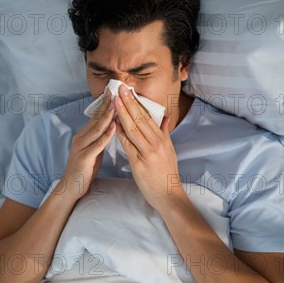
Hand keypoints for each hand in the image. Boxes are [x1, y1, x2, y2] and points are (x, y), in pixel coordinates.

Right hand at [63, 90, 115, 200]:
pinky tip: (114, 128)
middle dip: (106, 105)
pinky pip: (97, 145)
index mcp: (84, 135)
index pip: (96, 116)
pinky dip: (106, 136)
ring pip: (96, 129)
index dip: (105, 104)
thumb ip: (100, 139)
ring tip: (117, 105)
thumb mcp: (93, 151)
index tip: (114, 92)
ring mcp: (81, 147)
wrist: (71, 187)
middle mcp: (81, 138)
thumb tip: (112, 128)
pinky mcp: (84, 158)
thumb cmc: (84, 169)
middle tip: (116, 91)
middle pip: (96, 119)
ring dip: (107, 117)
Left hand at [114, 84, 184, 209]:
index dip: (137, 103)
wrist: (169, 195)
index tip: (128, 91)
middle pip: (140, 119)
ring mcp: (149, 153)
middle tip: (120, 87)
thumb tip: (164, 117)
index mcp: (163, 139)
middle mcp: (157, 143)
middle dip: (128, 102)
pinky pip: (128, 145)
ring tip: (114, 100)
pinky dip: (120, 133)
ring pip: (134, 129)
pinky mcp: (140, 163)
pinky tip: (113, 124)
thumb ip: (164, 133)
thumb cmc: (167, 174)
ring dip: (123, 113)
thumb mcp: (169, 150)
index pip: (148, 116)